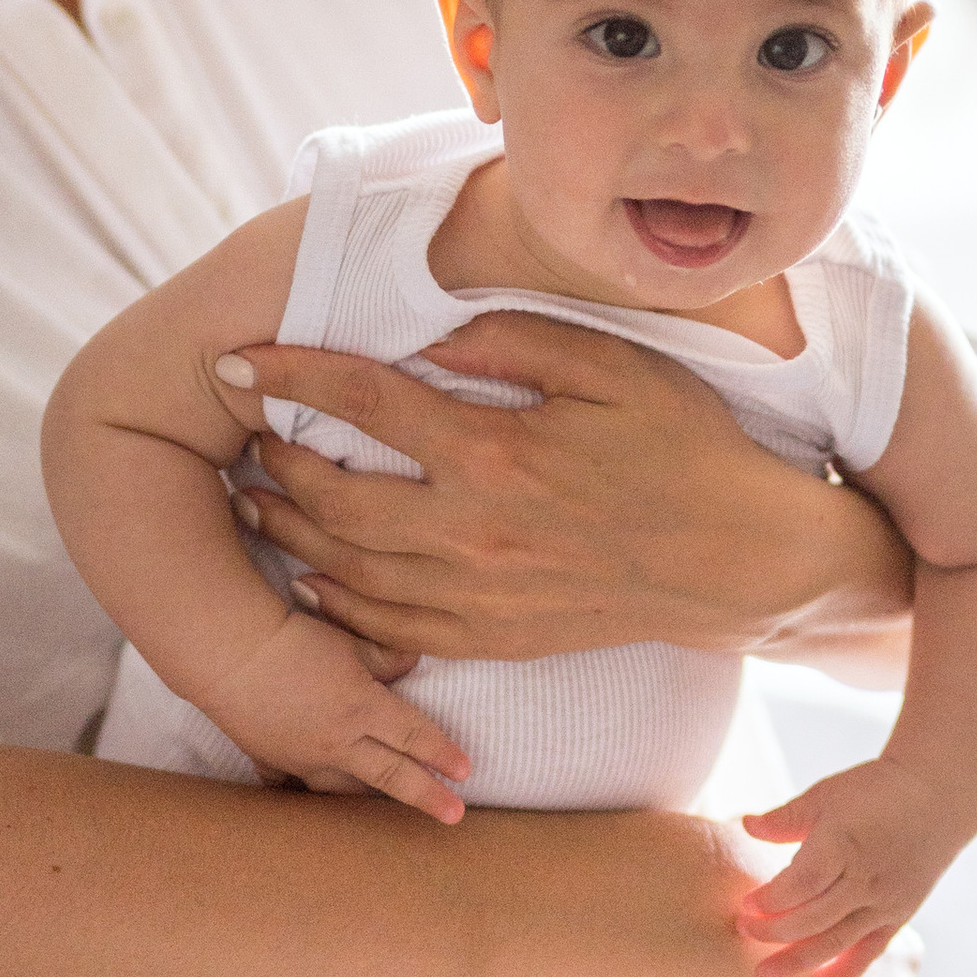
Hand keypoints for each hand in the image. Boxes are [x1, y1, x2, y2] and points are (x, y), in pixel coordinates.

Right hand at [196, 611, 472, 823]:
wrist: (227, 652)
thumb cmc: (292, 638)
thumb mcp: (349, 639)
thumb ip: (385, 657)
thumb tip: (412, 664)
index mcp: (363, 708)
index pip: (414, 735)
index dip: (443, 753)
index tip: (467, 772)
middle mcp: (338, 741)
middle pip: (391, 774)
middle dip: (426, 795)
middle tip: (455, 817)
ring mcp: (302, 756)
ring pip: (346, 789)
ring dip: (370, 801)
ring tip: (388, 813)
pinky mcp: (270, 758)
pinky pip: (295, 787)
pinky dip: (307, 796)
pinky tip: (314, 809)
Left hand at [220, 312, 908, 663]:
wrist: (739, 560)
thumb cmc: (684, 448)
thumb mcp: (612, 366)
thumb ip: (513, 340)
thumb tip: (427, 338)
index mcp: (495, 452)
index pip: (362, 403)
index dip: (288, 375)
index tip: (236, 358)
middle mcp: (472, 531)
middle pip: (332, 497)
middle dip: (272, 462)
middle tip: (245, 432)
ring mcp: (477, 595)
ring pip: (345, 571)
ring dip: (288, 533)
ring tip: (255, 500)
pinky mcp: (492, 638)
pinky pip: (387, 629)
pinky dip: (336, 605)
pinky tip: (312, 579)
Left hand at [737, 757, 972, 976]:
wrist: (938, 796)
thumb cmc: (875, 790)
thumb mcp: (827, 794)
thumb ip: (786, 818)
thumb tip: (745, 825)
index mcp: (844, 843)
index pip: (801, 883)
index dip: (771, 900)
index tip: (744, 907)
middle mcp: (866, 878)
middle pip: (814, 918)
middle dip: (774, 932)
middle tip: (742, 934)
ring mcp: (884, 901)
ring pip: (837, 941)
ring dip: (799, 961)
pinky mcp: (899, 914)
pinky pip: (870, 950)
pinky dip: (846, 971)